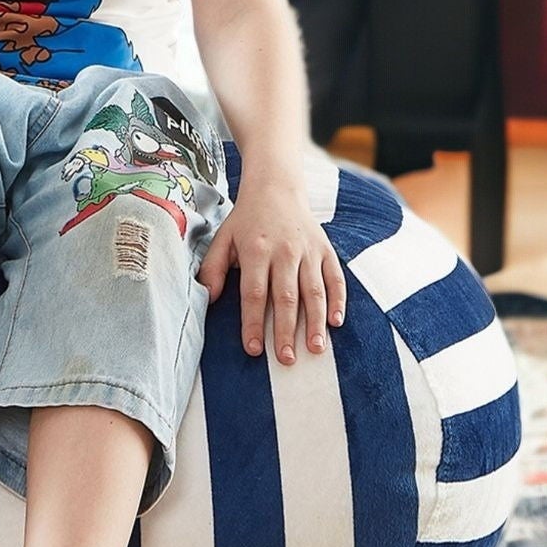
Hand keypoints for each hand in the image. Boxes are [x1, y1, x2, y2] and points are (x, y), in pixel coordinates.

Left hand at [195, 173, 345, 364]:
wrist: (276, 187)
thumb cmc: (246, 219)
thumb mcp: (223, 238)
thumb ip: (214, 268)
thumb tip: (208, 297)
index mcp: (256, 250)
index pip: (254, 293)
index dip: (253, 323)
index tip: (254, 349)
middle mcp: (285, 251)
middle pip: (286, 297)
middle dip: (285, 330)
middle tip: (286, 359)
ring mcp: (309, 250)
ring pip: (314, 291)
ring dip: (315, 322)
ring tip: (314, 349)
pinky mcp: (326, 249)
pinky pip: (335, 278)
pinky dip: (338, 300)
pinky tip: (336, 323)